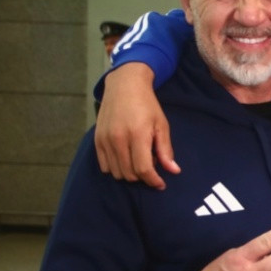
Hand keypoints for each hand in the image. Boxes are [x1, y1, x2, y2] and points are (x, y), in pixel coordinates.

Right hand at [95, 62, 179, 188]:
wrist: (124, 86)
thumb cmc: (147, 105)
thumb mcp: (161, 125)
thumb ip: (165, 150)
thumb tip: (174, 171)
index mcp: (137, 135)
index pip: (143, 169)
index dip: (153, 181)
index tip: (161, 184)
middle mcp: (118, 139)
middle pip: (129, 174)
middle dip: (143, 176)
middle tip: (151, 164)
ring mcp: (105, 140)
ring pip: (117, 172)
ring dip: (130, 173)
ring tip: (139, 158)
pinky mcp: (96, 140)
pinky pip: (105, 166)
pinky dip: (117, 168)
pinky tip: (126, 158)